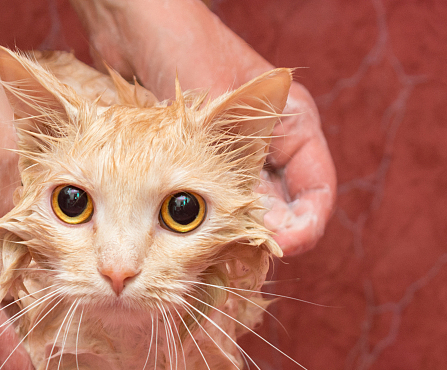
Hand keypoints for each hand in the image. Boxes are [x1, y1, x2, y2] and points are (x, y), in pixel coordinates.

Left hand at [70, 0, 335, 255]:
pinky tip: (190, 248)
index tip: (277, 248)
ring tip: (215, 266)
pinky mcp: (201, 165)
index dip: (303, 228)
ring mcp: (237, 156)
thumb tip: (267, 224)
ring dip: (235, 241)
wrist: (129, 19)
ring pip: (249, 214)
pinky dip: (207, 229)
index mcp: (293, 123)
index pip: (317, 193)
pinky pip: (214, 208)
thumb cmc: (179, 44)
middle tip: (240, 268)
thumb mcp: (217, 105)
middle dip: (266, 241)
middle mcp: (271, 144)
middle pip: (285, 212)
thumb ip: (241, 161)